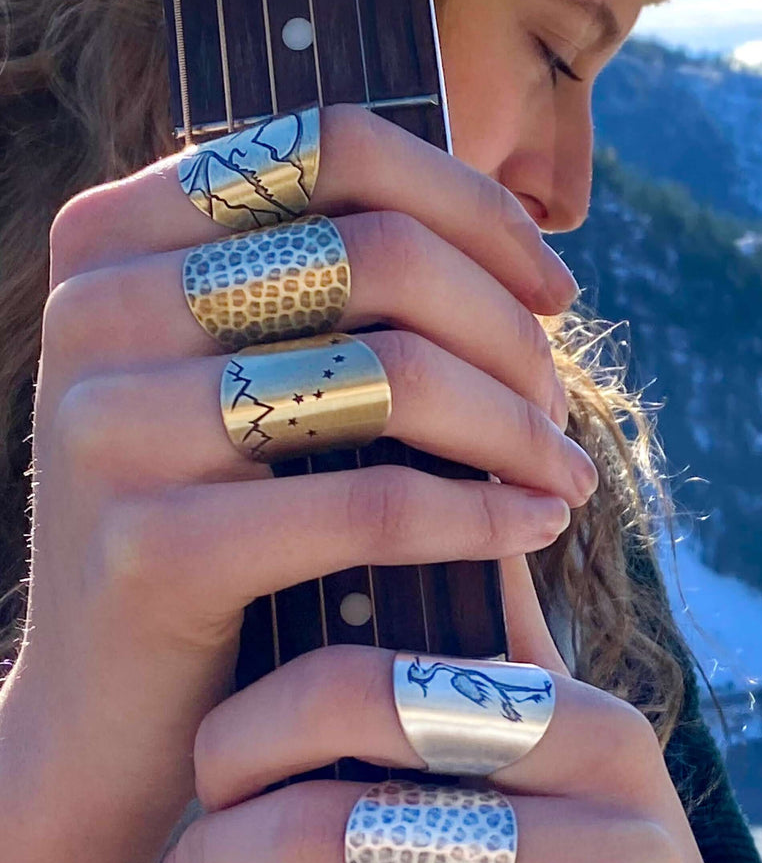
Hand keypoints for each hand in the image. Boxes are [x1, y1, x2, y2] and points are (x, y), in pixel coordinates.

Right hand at [19, 102, 586, 820]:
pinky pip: (374, 502)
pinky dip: (482, 512)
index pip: (335, 148)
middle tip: (559, 413)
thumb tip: (519, 259)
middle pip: (379, 253)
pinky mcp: (152, 546)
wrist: (116, 713)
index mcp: (123, 239)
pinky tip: (535, 525)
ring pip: (392, 373)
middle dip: (510, 336)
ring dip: (514, 426)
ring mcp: (112, 424)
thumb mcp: (252, 390)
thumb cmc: (225, 537)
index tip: (556, 292)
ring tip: (561, 474)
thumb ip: (333, 302)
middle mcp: (99, 308)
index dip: (474, 208)